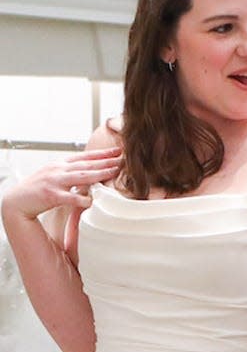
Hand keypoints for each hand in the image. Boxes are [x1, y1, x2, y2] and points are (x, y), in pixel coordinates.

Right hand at [0, 147, 120, 220]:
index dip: (102, 154)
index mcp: (60, 164)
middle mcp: (58, 170)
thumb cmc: (38, 189)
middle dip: (106, 161)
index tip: (118, 151)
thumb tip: (91, 172)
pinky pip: (70, 197)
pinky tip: (93, 200)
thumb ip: (72, 173)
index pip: (85, 156)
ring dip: (99, 174)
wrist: (17, 201)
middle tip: (123, 158)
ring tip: (115, 172)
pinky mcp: (51, 195)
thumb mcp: (55, 176)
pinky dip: (82, 198)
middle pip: (87, 164)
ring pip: (81, 176)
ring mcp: (54, 181)